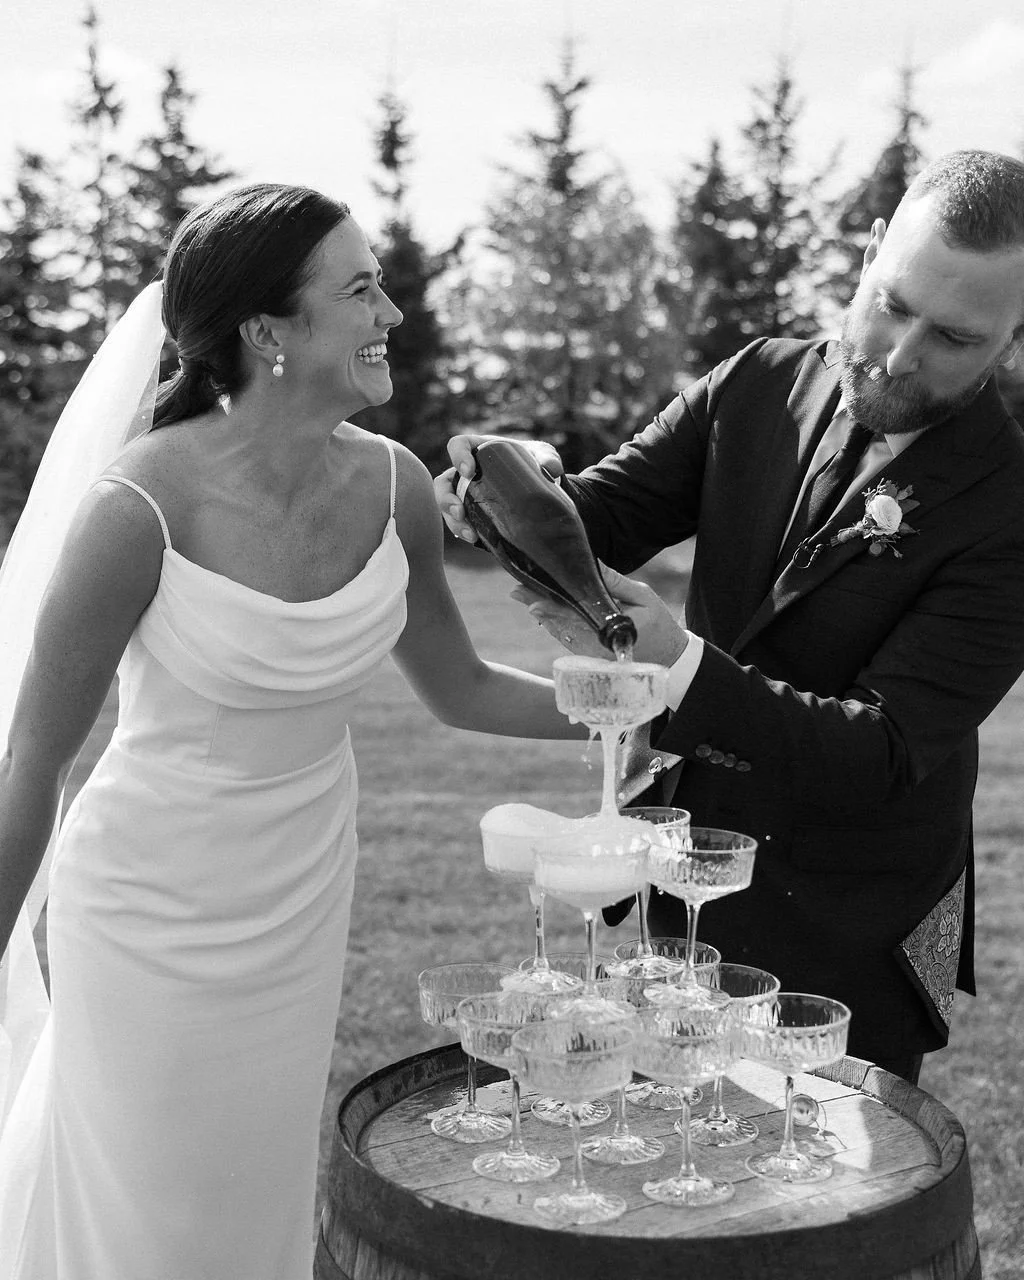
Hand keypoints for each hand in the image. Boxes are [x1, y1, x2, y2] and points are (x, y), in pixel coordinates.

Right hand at [432, 434, 563, 543]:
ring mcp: (467, 494)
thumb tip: (551, 470)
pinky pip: (460, 522)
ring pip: (447, 506)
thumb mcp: (544, 456)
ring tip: (469, 534)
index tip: (468, 471)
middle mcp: (467, 472)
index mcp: (479, 450)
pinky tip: (475, 540)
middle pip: (443, 483)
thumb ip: (548, 459)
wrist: (540, 486)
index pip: (458, 445)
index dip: (457, 456)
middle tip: (460, 512)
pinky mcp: (473, 513)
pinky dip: (464, 532)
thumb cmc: (537, 462)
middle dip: (446, 499)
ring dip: (453, 521)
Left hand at [512, 563, 687, 667]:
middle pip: (560, 624)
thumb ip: (615, 583)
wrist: (669, 658)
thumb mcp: (643, 597)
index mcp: (610, 630)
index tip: (531, 599)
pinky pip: (568, 640)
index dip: (551, 608)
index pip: (575, 617)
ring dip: (542, 615)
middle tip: (517, 591)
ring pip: (561, 633)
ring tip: (522, 597)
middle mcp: (596, 646)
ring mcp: (592, 654)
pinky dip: (554, 625)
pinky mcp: (592, 656)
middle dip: (539, 606)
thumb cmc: (659, 624)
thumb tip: (592, 563)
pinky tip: (541, 612)